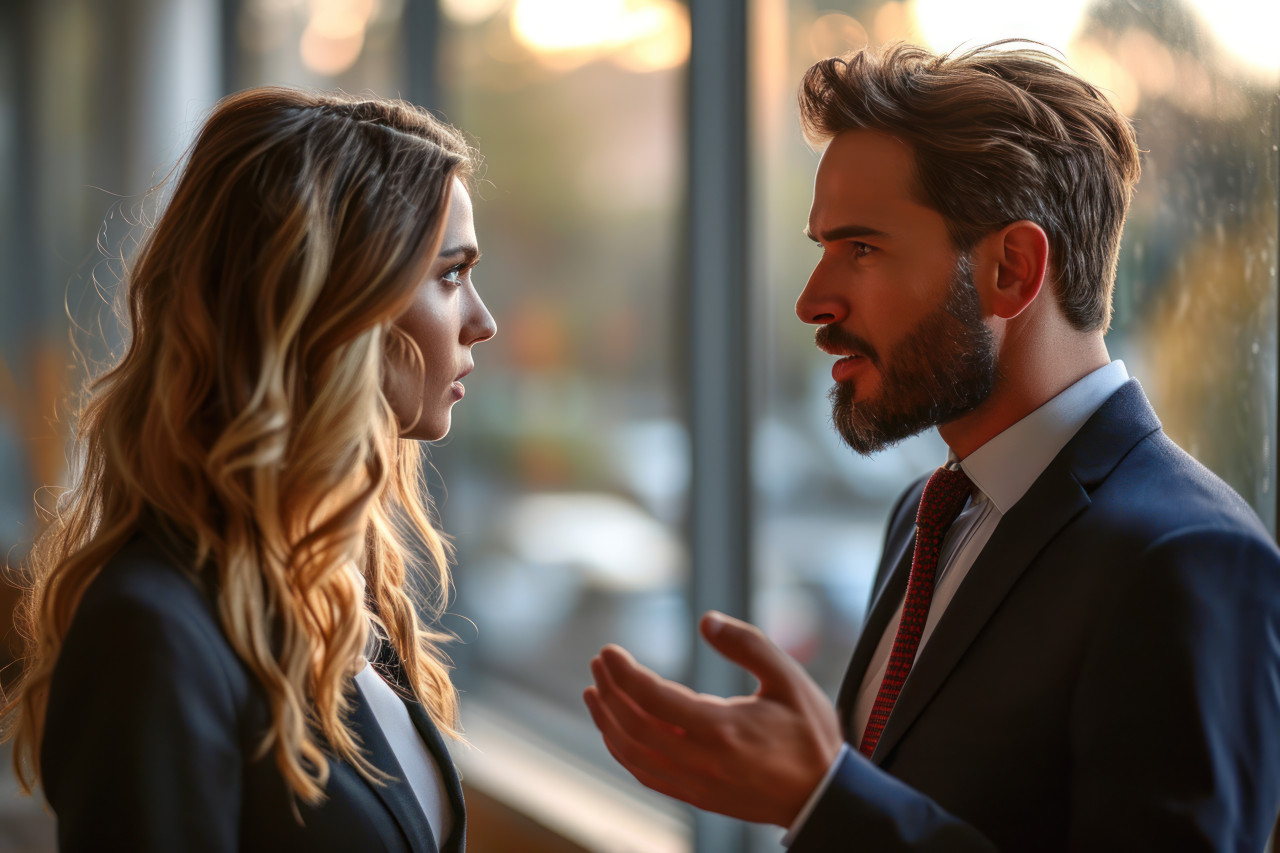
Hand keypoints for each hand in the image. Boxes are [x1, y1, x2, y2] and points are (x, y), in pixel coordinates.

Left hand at [584, 610, 842, 826]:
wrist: (823, 796)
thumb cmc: (809, 735)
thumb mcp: (789, 680)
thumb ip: (749, 645)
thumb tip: (707, 620)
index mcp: (722, 729)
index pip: (654, 699)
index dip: (625, 673)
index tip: (609, 651)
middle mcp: (702, 760)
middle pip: (635, 725)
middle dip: (610, 691)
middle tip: (599, 662)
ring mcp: (695, 783)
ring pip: (634, 754)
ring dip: (607, 721)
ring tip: (595, 691)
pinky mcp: (695, 796)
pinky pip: (645, 774)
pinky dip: (622, 751)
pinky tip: (615, 730)